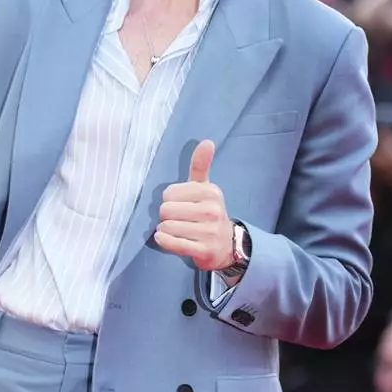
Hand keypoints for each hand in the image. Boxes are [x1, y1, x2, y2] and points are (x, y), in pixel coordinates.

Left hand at [155, 140, 233, 272]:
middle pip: (166, 210)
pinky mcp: (204, 250)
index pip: (168, 193)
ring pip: (167, 227)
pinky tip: (166, 239)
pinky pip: (173, 244)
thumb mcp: (205, 188)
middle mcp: (212, 210)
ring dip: (165, 230)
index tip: (179, 205)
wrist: (226, 245)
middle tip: (176, 219)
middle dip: (165, 216)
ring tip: (175, 230)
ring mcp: (209, 232)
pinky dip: (165, 242)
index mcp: (210, 192)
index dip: (168, 200)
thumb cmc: (208, 213)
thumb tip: (207, 141)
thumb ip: (201, 165)